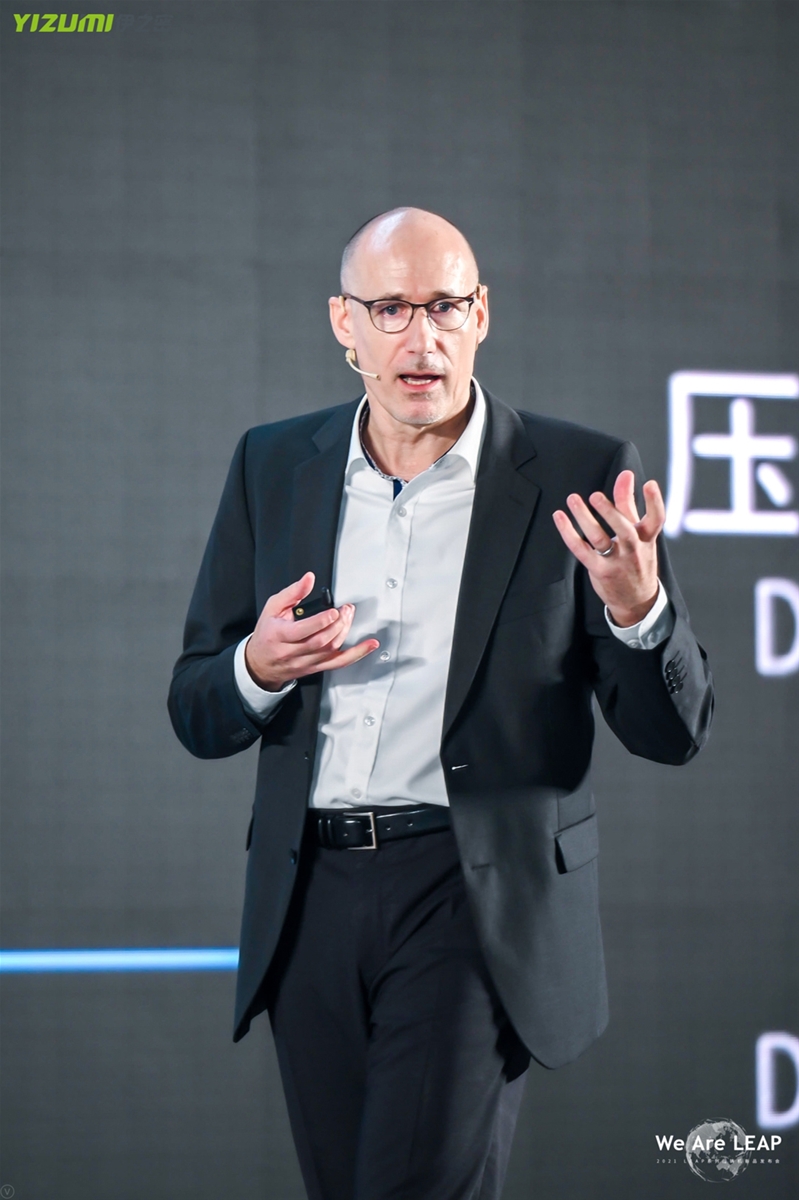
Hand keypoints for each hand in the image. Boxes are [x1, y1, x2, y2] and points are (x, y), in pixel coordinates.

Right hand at [244, 571, 378, 689]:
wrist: (260, 663)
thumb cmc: (267, 633)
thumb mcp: (272, 608)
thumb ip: (292, 592)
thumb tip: (308, 578)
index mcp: (280, 635)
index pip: (303, 631)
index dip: (321, 621)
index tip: (333, 611)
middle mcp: (292, 652)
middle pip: (320, 641)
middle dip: (337, 624)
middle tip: (346, 610)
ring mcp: (305, 662)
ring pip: (330, 651)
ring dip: (344, 632)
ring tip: (349, 616)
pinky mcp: (315, 668)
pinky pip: (338, 663)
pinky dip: (356, 654)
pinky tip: (368, 646)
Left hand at [552, 470, 664, 626]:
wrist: (637, 600)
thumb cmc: (636, 559)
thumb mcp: (639, 533)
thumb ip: (629, 503)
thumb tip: (626, 474)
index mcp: (647, 538)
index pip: (656, 519)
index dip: (654, 501)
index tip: (648, 484)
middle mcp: (634, 549)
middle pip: (624, 529)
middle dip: (610, 512)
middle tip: (595, 495)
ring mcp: (617, 561)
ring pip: (599, 538)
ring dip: (584, 518)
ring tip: (573, 499)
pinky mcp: (600, 570)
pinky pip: (581, 550)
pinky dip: (569, 533)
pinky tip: (560, 517)